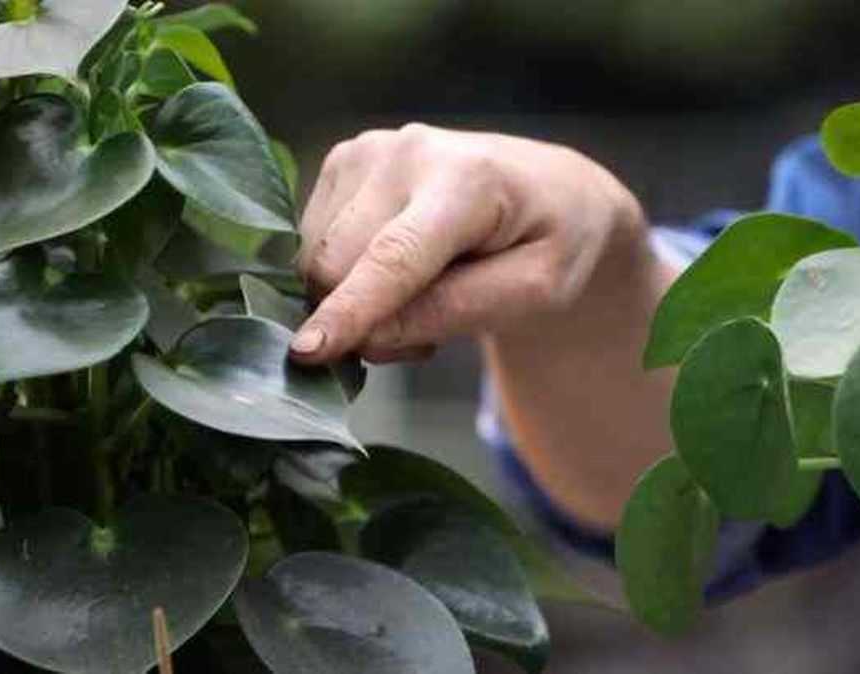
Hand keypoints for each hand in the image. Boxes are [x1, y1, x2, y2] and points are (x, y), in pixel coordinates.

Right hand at [290, 123, 645, 363]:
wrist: (552, 189)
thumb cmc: (552, 245)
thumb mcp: (537, 291)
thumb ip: (458, 311)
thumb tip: (370, 336)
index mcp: (467, 179)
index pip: (395, 257)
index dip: (351, 309)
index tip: (307, 351)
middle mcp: (407, 151)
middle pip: (339, 263)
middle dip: (364, 320)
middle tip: (427, 338)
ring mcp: (368, 150)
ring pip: (318, 258)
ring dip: (357, 300)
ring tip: (426, 294)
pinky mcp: (345, 160)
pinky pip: (315, 243)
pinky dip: (348, 274)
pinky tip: (400, 269)